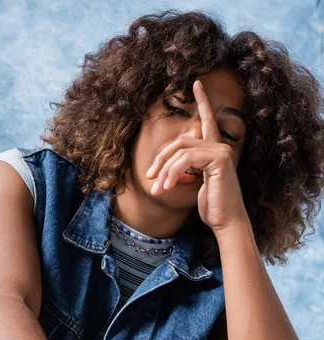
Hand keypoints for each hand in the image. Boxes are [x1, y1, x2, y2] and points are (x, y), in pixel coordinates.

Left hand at [146, 79, 249, 233]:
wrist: (226, 222)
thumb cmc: (211, 207)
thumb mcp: (195, 185)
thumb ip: (185, 169)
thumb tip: (166, 166)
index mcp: (215, 150)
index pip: (207, 121)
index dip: (202, 101)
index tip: (196, 83)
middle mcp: (220, 146)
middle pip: (181, 141)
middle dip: (160, 160)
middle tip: (149, 177)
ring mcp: (221, 151)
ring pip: (180, 151)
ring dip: (163, 171)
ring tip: (157, 189)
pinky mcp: (219, 159)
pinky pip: (186, 159)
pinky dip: (172, 173)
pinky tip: (168, 187)